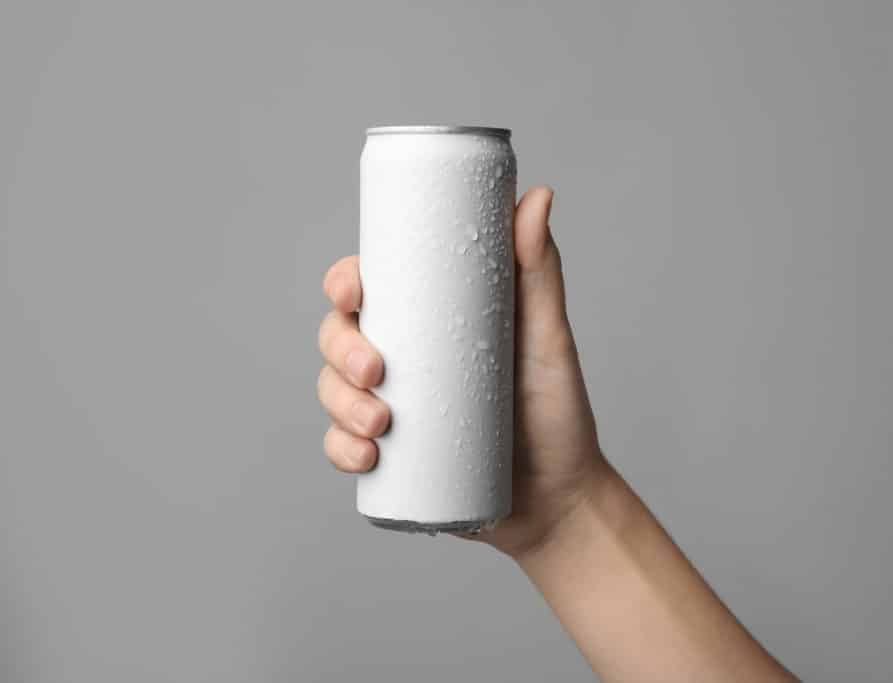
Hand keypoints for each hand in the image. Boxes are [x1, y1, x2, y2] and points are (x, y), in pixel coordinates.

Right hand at [317, 186, 607, 557]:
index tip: (352, 293)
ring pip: (333, 390)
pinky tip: (364, 458)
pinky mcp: (389, 457)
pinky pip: (342, 447)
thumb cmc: (556, 411)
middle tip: (374, 371)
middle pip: (338, 336)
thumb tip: (538, 195)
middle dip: (340, 350)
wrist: (560, 499)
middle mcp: (404, 359)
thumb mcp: (548, 337)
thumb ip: (540, 270)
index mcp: (430, 320)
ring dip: (338, 403)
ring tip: (379, 425)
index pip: (371, 289)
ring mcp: (392, 408)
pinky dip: (340, 450)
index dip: (344, 283)